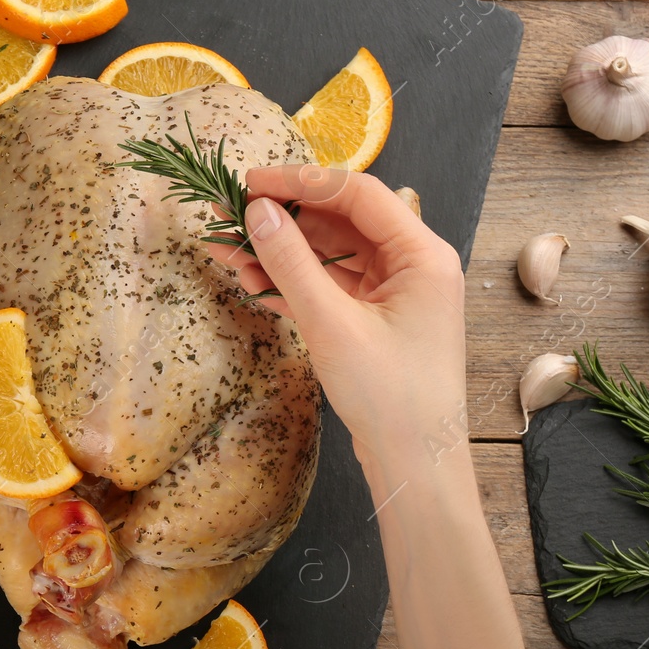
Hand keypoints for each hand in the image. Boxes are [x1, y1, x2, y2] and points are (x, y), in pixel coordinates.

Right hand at [212, 165, 468, 474]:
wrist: (414, 466)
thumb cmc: (390, 397)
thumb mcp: (332, 324)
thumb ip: (291, 263)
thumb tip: (257, 212)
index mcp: (422, 255)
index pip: (356, 193)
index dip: (300, 181)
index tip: (248, 184)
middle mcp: (413, 265)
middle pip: (340, 221)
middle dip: (283, 218)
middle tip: (227, 213)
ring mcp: (394, 294)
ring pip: (329, 255)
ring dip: (280, 252)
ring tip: (226, 251)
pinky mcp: (375, 321)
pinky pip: (330, 286)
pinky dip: (292, 282)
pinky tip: (250, 280)